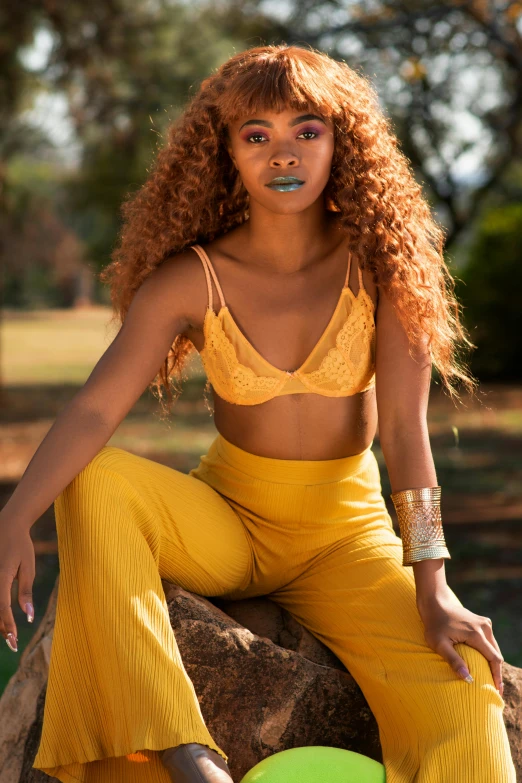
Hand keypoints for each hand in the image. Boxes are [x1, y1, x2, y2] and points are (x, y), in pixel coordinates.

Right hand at [0, 516, 35, 651]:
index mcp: (1, 577)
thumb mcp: (28, 567)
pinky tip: (3, 619)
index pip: (3, 608)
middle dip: (2, 628)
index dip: (8, 626)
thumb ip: (25, 591)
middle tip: (13, 643)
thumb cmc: (21, 546)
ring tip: (9, 634)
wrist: (8, 525)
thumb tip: (28, 615)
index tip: (15, 640)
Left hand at [417, 592, 503, 695]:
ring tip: (491, 677)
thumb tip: (468, 679)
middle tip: (495, 688)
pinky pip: (489, 640)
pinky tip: (484, 661)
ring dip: (493, 661)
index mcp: (476, 634)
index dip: (497, 676)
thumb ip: (453, 661)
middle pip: (496, 654)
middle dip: (496, 671)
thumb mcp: (439, 644)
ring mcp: (484, 623)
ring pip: (494, 647)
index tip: (497, 690)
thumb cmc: (434, 624)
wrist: (435, 602)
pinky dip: (489, 651)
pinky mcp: (481, 621)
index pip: (494, 659)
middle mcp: (484, 627)